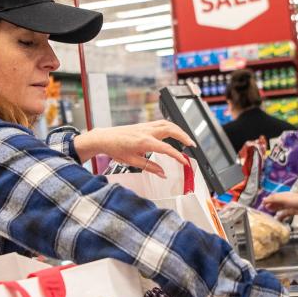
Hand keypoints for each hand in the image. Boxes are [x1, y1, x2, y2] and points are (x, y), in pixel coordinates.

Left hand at [74, 120, 195, 177]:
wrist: (104, 138)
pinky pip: (161, 123)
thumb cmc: (115, 149)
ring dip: (179, 130)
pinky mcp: (144, 125)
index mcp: (144, 142)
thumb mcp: (132, 162)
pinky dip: (171, 127)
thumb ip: (150, 168)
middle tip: (192, 145)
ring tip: (186, 139)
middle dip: (184, 136)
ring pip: (168, 124)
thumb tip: (162, 173)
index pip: (166, 149)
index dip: (178, 156)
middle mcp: (147, 131)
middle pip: (171, 129)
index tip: (184, 162)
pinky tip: (174, 132)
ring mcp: (146, 126)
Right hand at [262, 192, 297, 219]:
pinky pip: (285, 213)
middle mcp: (286, 200)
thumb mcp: (284, 199)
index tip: (262, 203)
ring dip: (275, 209)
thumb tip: (264, 199)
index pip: (274, 197)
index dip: (268, 199)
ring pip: (280, 207)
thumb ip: (274, 199)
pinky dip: (281, 216)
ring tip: (269, 212)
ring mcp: (290, 205)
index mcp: (283, 195)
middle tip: (264, 208)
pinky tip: (278, 218)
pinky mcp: (294, 211)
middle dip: (270, 204)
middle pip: (276, 202)